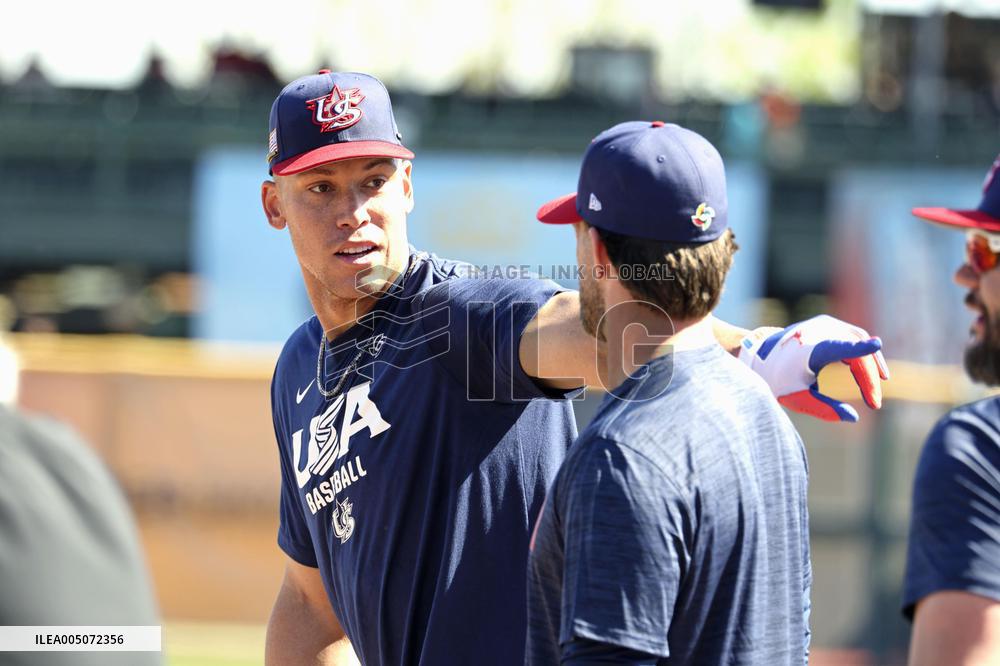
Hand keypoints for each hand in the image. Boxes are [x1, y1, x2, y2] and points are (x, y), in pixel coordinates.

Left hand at [739, 315, 889, 422]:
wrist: (760, 356)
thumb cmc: (778, 379)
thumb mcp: (797, 398)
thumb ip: (824, 409)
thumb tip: (853, 417)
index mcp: (811, 349)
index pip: (838, 347)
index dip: (859, 348)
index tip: (876, 344)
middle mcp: (819, 331)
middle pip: (856, 352)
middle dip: (869, 378)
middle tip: (873, 403)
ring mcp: (825, 324)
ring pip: (859, 342)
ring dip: (870, 365)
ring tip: (874, 391)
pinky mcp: (828, 324)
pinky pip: (853, 337)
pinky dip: (862, 354)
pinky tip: (868, 375)